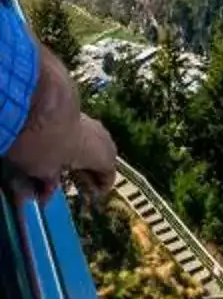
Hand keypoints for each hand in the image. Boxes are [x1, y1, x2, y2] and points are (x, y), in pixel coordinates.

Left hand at [5, 46, 116, 206]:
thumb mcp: (44, 172)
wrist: (37, 102)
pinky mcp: (74, 109)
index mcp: (103, 156)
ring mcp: (89, 120)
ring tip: (60, 160)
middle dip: (89, 168)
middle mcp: (103, 137)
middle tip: (76, 178)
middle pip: (101, 155)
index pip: (109, 176)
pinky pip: (75, 128)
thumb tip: (44, 197)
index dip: (99, 188)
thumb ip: (48, 183)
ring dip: (78, 151)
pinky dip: (67, 138)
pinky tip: (50, 141)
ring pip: (89, 139)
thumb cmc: (47, 144)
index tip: (89, 196)